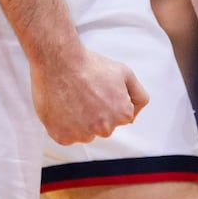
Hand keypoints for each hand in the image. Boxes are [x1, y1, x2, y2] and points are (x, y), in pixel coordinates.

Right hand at [31, 48, 148, 144]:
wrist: (58, 61)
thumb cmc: (89, 65)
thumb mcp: (124, 73)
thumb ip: (139, 96)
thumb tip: (133, 115)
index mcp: (122, 115)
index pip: (118, 117)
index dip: (107, 100)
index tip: (97, 89)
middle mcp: (105, 129)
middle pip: (101, 126)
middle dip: (94, 113)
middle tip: (83, 93)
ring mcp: (83, 135)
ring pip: (83, 132)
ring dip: (78, 120)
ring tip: (71, 98)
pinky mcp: (63, 137)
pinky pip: (65, 135)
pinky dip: (62, 124)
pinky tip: (61, 106)